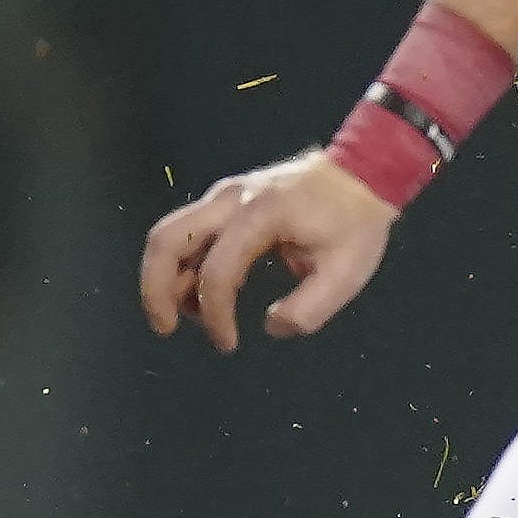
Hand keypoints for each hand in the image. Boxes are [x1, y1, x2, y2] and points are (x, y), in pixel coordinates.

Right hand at [139, 151, 399, 353]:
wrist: (361, 174)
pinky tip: (201, 297)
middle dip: (156, 288)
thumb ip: (310, 307)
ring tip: (190, 317)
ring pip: (170, 234)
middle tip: (166, 328)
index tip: (229, 343)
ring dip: (167, 278)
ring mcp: (224, 196)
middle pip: (168, 239)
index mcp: (262, 214)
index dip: (216, 312)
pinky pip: (187, 233)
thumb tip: (271, 326)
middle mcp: (232, 199)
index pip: (219, 268)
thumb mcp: (347, 273)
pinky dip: (183, 266)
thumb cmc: (356, 224)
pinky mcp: (224, 201)